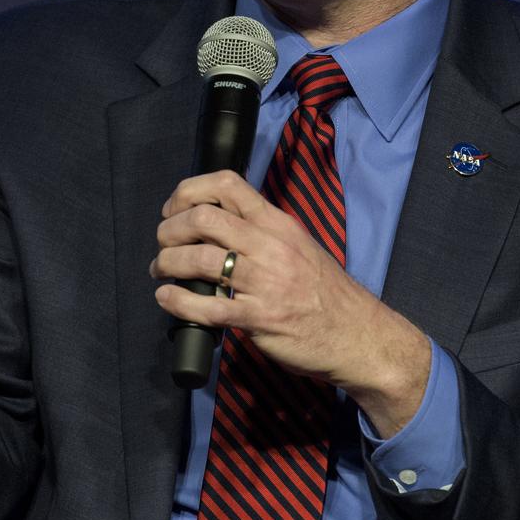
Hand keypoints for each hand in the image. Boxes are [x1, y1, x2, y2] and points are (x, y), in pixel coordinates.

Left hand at [150, 170, 429, 436]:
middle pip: (203, 218)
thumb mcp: (298, 246)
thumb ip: (261, 233)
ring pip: (199, 259)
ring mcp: (265, 282)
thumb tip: (215, 225)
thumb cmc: (326, 292)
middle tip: (162, 244)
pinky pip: (207, 308)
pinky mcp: (260, 318)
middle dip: (169, 230)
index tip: (173, 209)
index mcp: (278, 223)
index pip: (227, 184)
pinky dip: (177, 301)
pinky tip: (167, 298)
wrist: (358, 335)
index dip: (188, 191)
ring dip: (167, 263)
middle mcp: (270, 245)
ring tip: (161, 271)